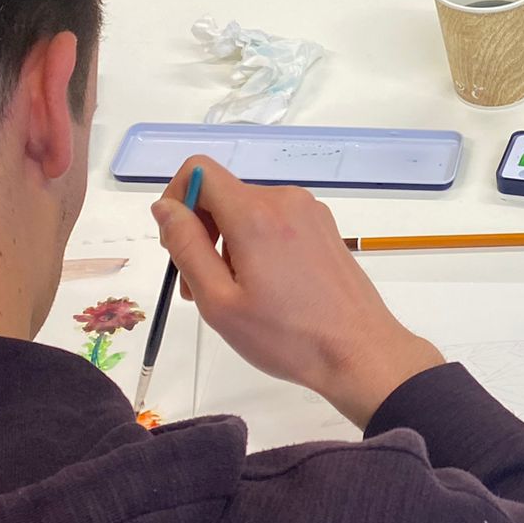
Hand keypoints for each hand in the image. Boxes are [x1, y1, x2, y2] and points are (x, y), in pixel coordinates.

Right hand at [151, 157, 444, 427]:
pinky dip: (257, 245)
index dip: (178, 199)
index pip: (199, 170)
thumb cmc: (285, 336)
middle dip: (201, 233)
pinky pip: (275, 221)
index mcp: (255, 212)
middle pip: (223, 194)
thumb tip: (164, 206)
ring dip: (228, 244)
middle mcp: (284, 199)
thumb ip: (186, 246)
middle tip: (200, 288)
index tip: (179, 244)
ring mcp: (309, 211)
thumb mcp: (219, 300)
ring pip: (247, 211)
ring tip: (235, 297)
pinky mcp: (324, 227)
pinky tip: (265, 290)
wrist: (359, 351)